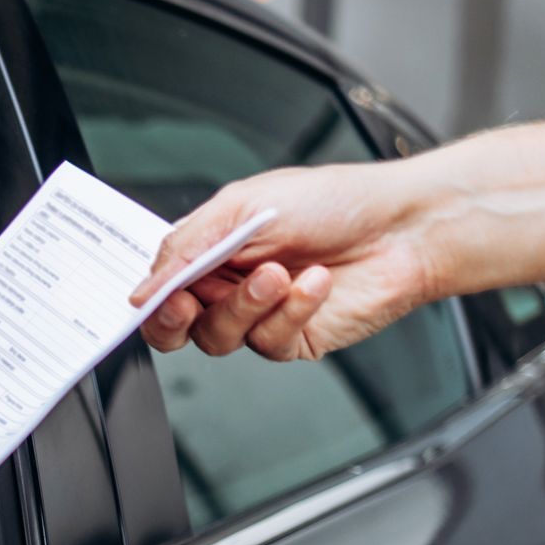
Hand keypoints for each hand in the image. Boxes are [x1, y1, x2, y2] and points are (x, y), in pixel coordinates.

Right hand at [130, 161, 440, 361]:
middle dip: (178, 318)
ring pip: (218, 338)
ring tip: (279, 274)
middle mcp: (229, 284)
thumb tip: (141, 291)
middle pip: (176, 326)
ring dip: (245, 306)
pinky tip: (315, 283)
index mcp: (210, 248)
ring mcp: (259, 314)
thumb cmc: (334, 202)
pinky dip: (290, 311)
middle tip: (189, 304)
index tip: (162, 297)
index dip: (152, 301)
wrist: (403, 227)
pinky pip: (267, 342)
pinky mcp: (292, 338)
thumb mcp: (243, 207)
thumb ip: (185, 249)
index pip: (159, 288)